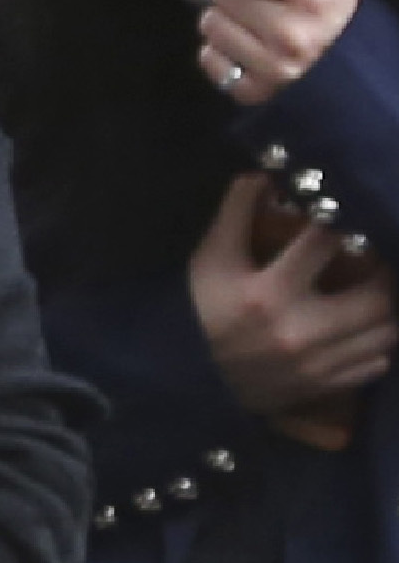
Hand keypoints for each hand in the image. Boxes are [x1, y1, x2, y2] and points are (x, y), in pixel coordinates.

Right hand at [190, 173, 394, 419]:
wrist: (184, 379)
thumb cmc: (197, 311)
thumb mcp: (209, 260)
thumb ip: (236, 214)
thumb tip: (264, 174)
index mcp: (268, 294)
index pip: (327, 244)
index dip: (345, 225)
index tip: (348, 221)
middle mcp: (298, 332)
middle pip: (378, 297)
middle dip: (385, 274)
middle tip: (378, 262)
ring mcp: (314, 365)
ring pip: (386, 333)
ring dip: (387, 310)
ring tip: (375, 293)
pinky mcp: (321, 388)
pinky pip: (375, 364)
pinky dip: (377, 346)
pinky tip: (363, 330)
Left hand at [201, 0, 358, 105]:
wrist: (347, 65)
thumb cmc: (328, 10)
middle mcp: (294, 33)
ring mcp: (274, 66)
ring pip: (210, 22)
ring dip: (221, 17)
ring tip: (243, 19)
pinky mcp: (255, 91)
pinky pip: (209, 59)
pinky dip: (217, 52)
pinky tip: (238, 47)